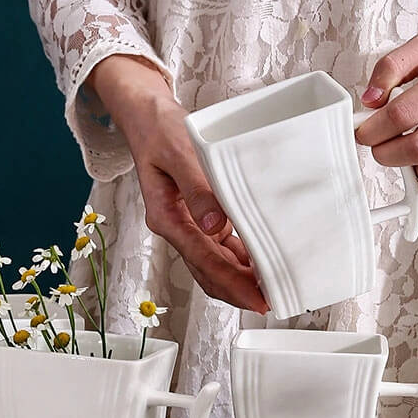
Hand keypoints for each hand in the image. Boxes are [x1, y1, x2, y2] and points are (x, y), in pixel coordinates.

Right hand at [88, 55, 267, 312]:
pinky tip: (259, 261)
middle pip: (208, 272)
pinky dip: (239, 258)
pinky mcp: (197, 217)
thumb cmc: (159, 129)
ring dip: (240, 279)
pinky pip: (219, 247)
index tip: (256, 299)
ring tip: (271, 288)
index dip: (231, 283)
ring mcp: (187, 225)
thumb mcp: (178, 152)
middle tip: (272, 303)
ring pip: (214, 264)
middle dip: (238, 291)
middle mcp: (176, 228)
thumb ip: (196, 188)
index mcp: (166, 218)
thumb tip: (215, 226)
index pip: (203, 260)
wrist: (146, 115)